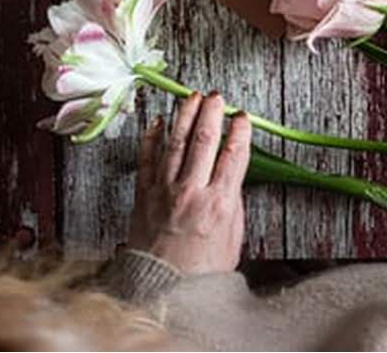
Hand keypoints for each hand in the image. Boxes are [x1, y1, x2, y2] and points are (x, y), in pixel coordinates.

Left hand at [128, 92, 251, 273]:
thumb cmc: (203, 270)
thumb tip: (230, 176)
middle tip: (217, 97)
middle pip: (204, 140)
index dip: (240, 131)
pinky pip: (146, 159)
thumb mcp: (232, 236)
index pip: (233, 154)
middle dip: (212, 113)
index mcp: (219, 202)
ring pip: (176, 143)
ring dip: (185, 116)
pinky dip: (151, 138)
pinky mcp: (143, 195)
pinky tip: (157, 123)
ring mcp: (164, 191)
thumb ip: (231, 201)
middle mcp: (191, 192)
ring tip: (192, 97)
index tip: (242, 117)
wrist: (163, 289)